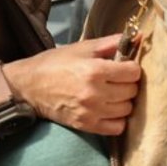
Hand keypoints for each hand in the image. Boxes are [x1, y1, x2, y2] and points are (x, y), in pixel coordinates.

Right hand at [3, 36, 140, 135]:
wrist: (29, 86)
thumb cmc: (56, 64)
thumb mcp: (83, 48)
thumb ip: (112, 43)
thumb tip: (138, 37)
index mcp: (95, 70)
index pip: (133, 72)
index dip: (131, 68)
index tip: (124, 67)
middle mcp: (95, 93)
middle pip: (131, 91)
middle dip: (128, 84)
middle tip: (117, 80)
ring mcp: (90, 112)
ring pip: (126, 110)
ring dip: (123, 101)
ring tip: (112, 94)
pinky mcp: (85, 125)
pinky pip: (116, 128)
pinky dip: (117, 119)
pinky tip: (109, 110)